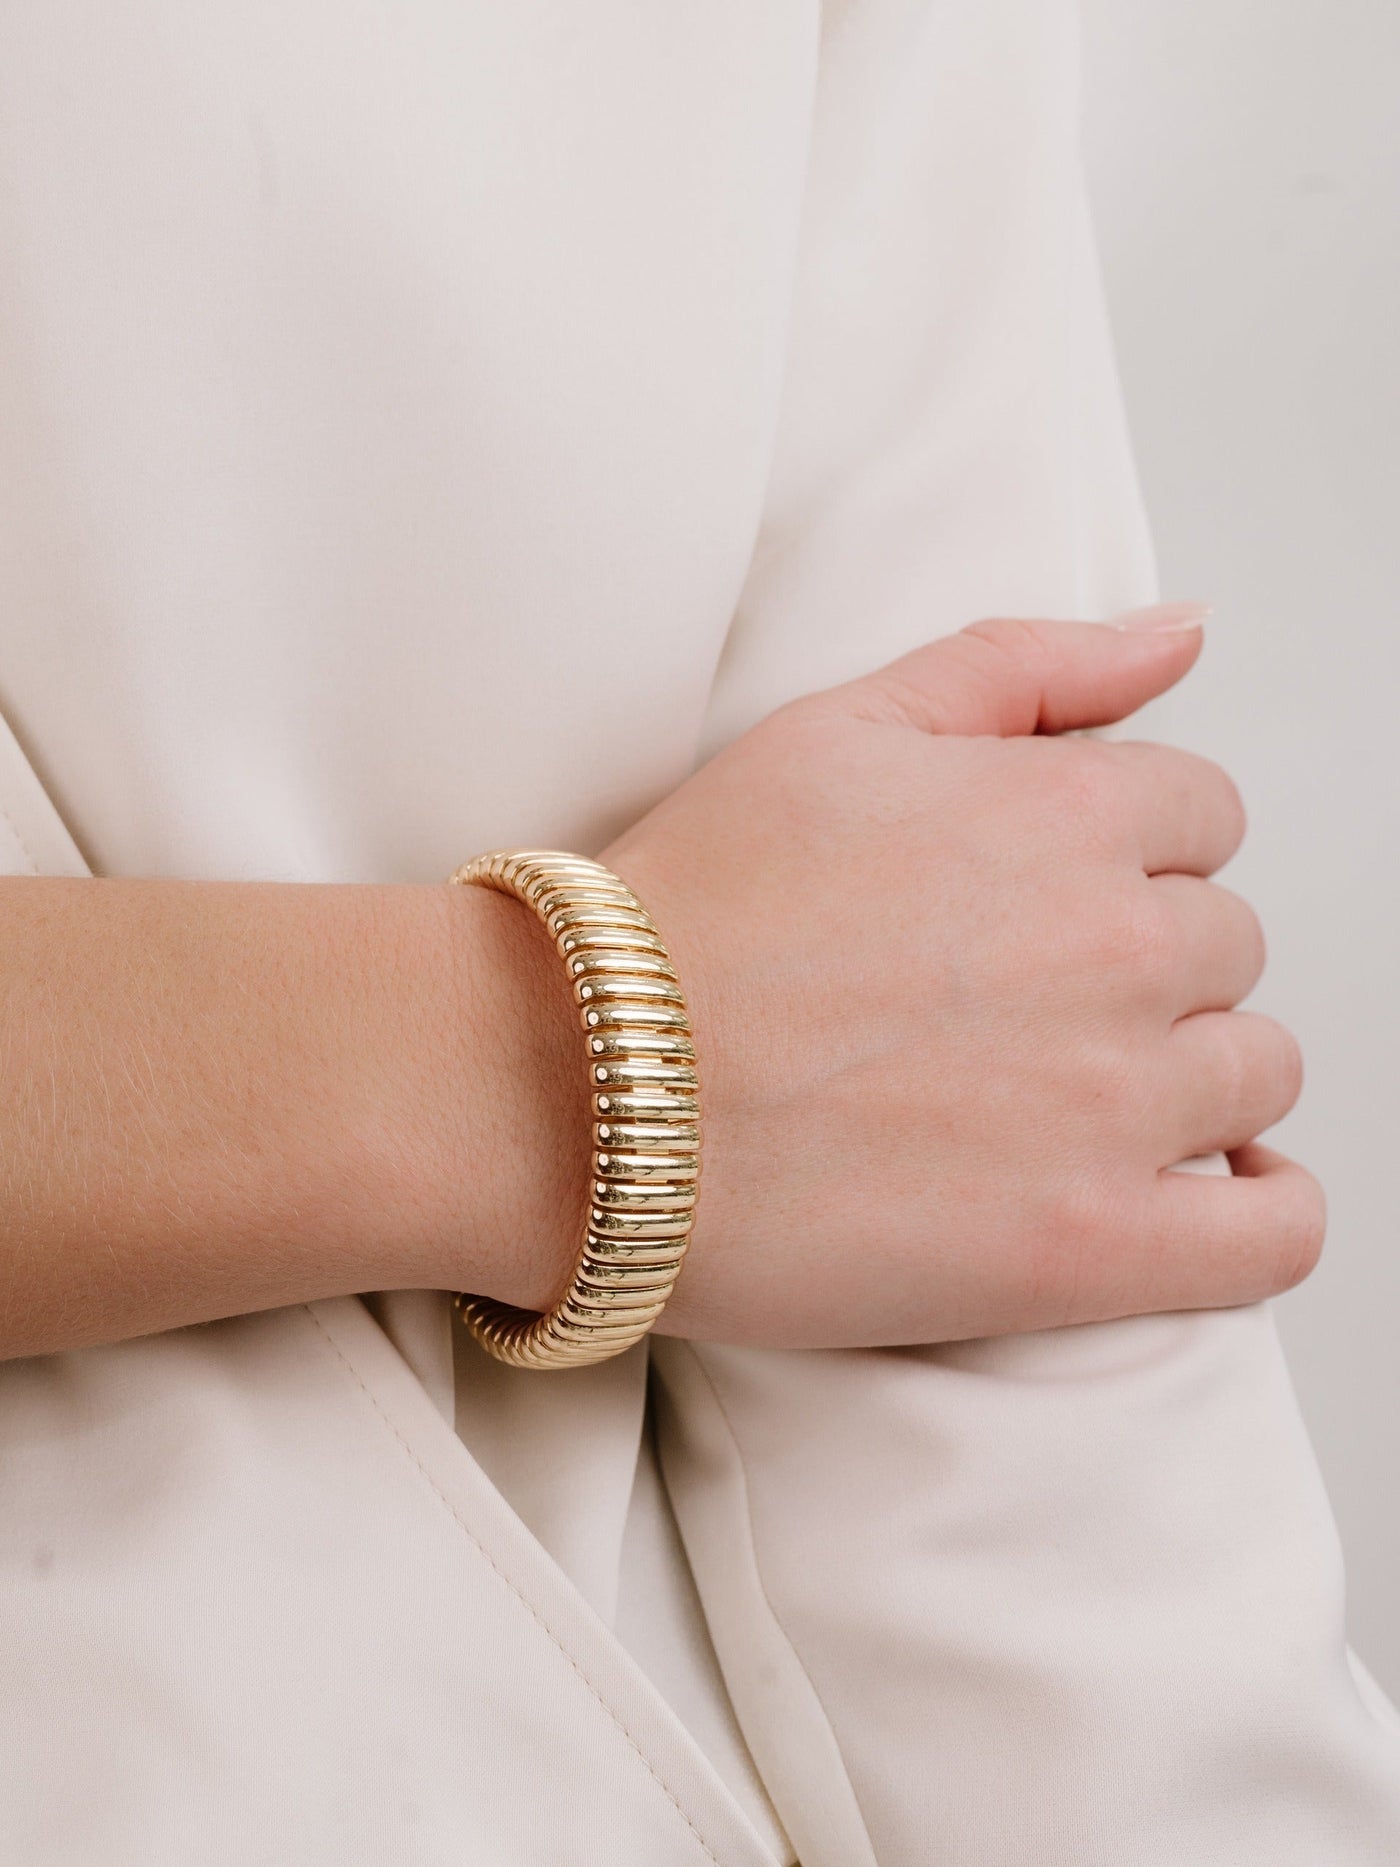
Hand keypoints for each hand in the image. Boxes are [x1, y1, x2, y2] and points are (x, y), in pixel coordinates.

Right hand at [596, 607, 1320, 1346]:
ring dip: (1188, 1078)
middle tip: (1016, 1007)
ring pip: (1256, 1071)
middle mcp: (1118, 946)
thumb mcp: (840, 726)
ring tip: (1063, 1100)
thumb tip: (1184, 630)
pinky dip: (1264, 1214)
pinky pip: (1272, 1235)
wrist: (576, 1089)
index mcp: (1067, 810)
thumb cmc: (687, 909)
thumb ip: (1027, 664)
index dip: (1126, 856)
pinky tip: (1212, 1194)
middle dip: (1144, 966)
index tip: (1041, 905)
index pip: (1203, 812)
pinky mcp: (1092, 1247)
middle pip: (1228, 943)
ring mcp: (1117, 1103)